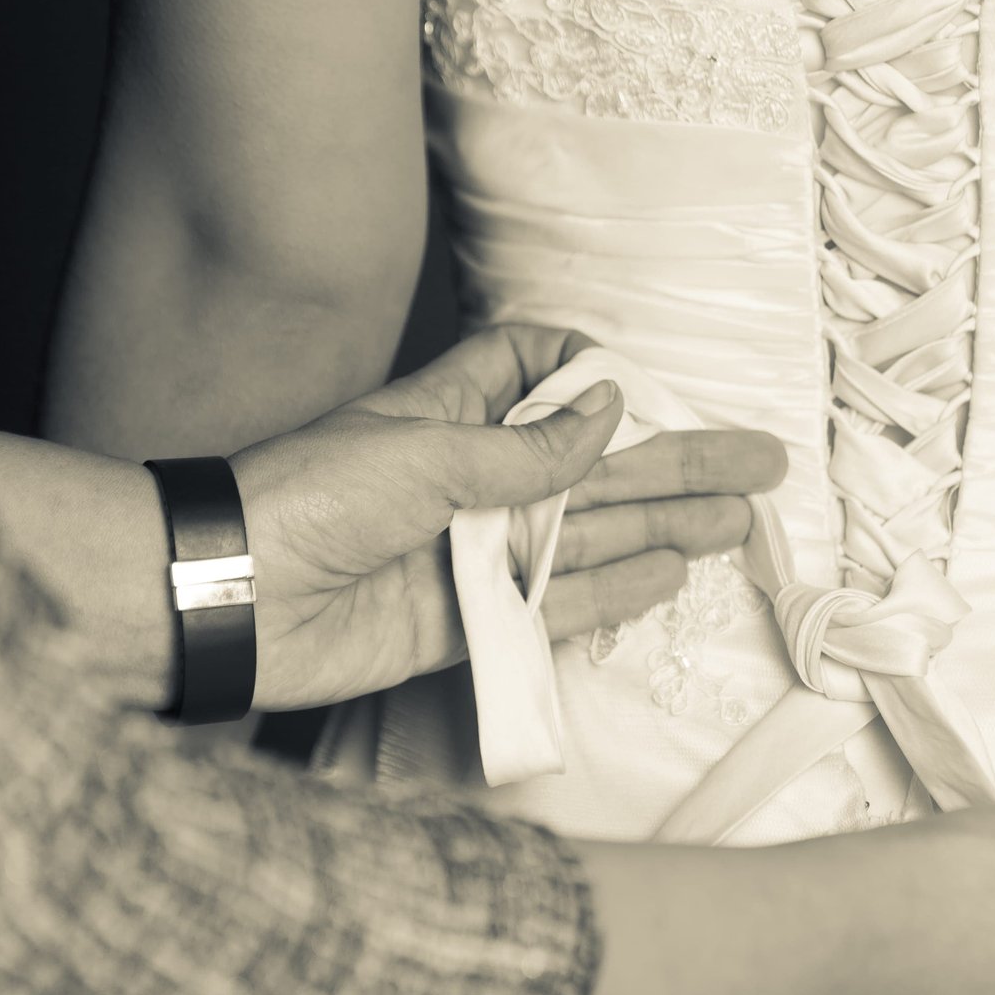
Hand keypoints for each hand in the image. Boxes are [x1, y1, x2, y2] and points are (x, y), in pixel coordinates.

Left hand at [236, 324, 786, 707]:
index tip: (644, 383)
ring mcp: (473, 554)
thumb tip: (612, 411)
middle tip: (760, 464)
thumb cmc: (309, 500)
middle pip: (596, 464)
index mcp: (452, 414)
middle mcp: (471, 480)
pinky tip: (670, 575)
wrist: (234, 599)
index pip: (535, 370)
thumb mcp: (427, 454)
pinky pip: (557, 607)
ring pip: (591, 535)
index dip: (591, 371)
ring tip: (739, 523)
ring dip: (666, 525)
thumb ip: (529, 448)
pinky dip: (613, 592)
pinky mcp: (467, 624)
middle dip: (677, 460)